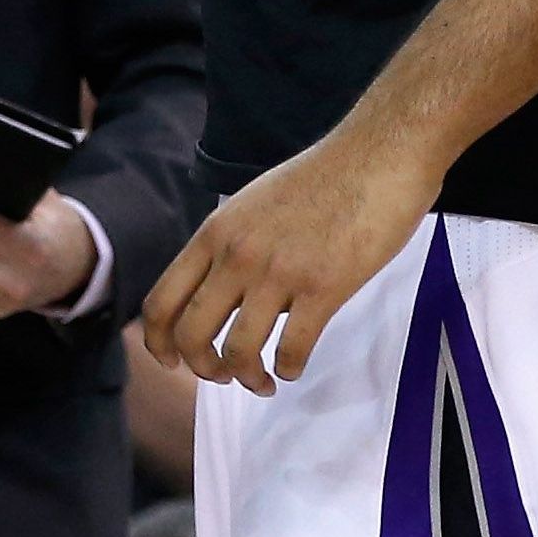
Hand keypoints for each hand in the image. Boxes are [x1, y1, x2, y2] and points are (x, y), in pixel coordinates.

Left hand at [139, 119, 439, 392]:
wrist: (378, 154)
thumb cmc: (323, 177)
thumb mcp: (253, 204)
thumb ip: (231, 246)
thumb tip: (222, 292)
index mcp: (216, 233)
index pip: (161, 301)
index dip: (159, 344)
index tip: (175, 362)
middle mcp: (238, 255)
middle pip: (191, 336)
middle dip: (202, 369)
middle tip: (223, 376)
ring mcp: (279, 272)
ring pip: (238, 352)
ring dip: (248, 379)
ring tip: (263, 382)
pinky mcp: (324, 287)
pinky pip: (291, 350)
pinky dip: (288, 369)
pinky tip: (294, 366)